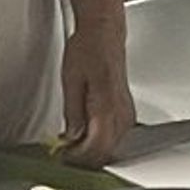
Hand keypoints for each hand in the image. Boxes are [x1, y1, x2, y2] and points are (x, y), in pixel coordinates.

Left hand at [56, 18, 131, 164]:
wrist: (104, 32)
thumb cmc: (87, 49)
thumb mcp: (71, 81)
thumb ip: (73, 113)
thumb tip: (72, 137)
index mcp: (107, 106)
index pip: (96, 148)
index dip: (77, 157)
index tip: (62, 155)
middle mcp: (121, 112)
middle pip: (106, 152)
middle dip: (83, 156)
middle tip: (64, 151)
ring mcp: (127, 112)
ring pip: (112, 146)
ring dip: (92, 149)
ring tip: (72, 142)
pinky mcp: (127, 110)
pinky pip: (116, 136)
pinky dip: (100, 140)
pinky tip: (86, 133)